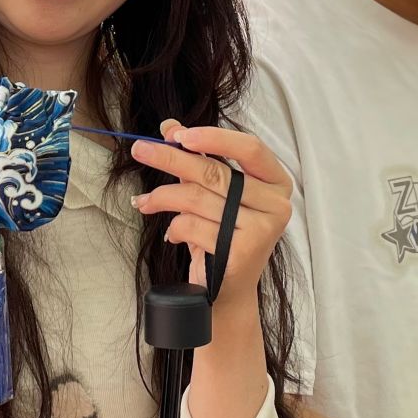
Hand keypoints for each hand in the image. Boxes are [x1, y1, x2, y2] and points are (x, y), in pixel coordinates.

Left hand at [129, 123, 292, 302]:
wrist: (225, 290)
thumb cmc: (221, 236)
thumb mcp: (211, 192)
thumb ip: (197, 158)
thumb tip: (169, 128)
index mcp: (276, 183)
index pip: (251, 148)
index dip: (214, 138)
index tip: (178, 134)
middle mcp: (277, 205)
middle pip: (216, 173)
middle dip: (171, 159)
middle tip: (140, 150)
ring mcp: (263, 229)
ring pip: (198, 199)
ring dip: (163, 197)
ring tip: (144, 202)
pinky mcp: (243, 251)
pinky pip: (194, 225)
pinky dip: (175, 227)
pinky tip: (172, 234)